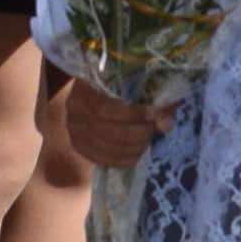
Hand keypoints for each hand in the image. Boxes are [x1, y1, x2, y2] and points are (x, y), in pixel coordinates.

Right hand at [41, 70, 167, 169]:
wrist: (91, 88)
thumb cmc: (114, 82)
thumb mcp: (128, 81)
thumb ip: (148, 97)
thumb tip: (166, 122)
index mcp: (84, 89)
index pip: (106, 108)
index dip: (133, 114)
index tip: (154, 114)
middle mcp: (74, 111)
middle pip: (107, 131)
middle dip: (137, 133)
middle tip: (153, 129)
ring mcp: (74, 130)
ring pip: (105, 148)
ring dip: (133, 148)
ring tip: (147, 140)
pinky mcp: (78, 146)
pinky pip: (101, 159)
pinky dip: (123, 160)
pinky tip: (137, 154)